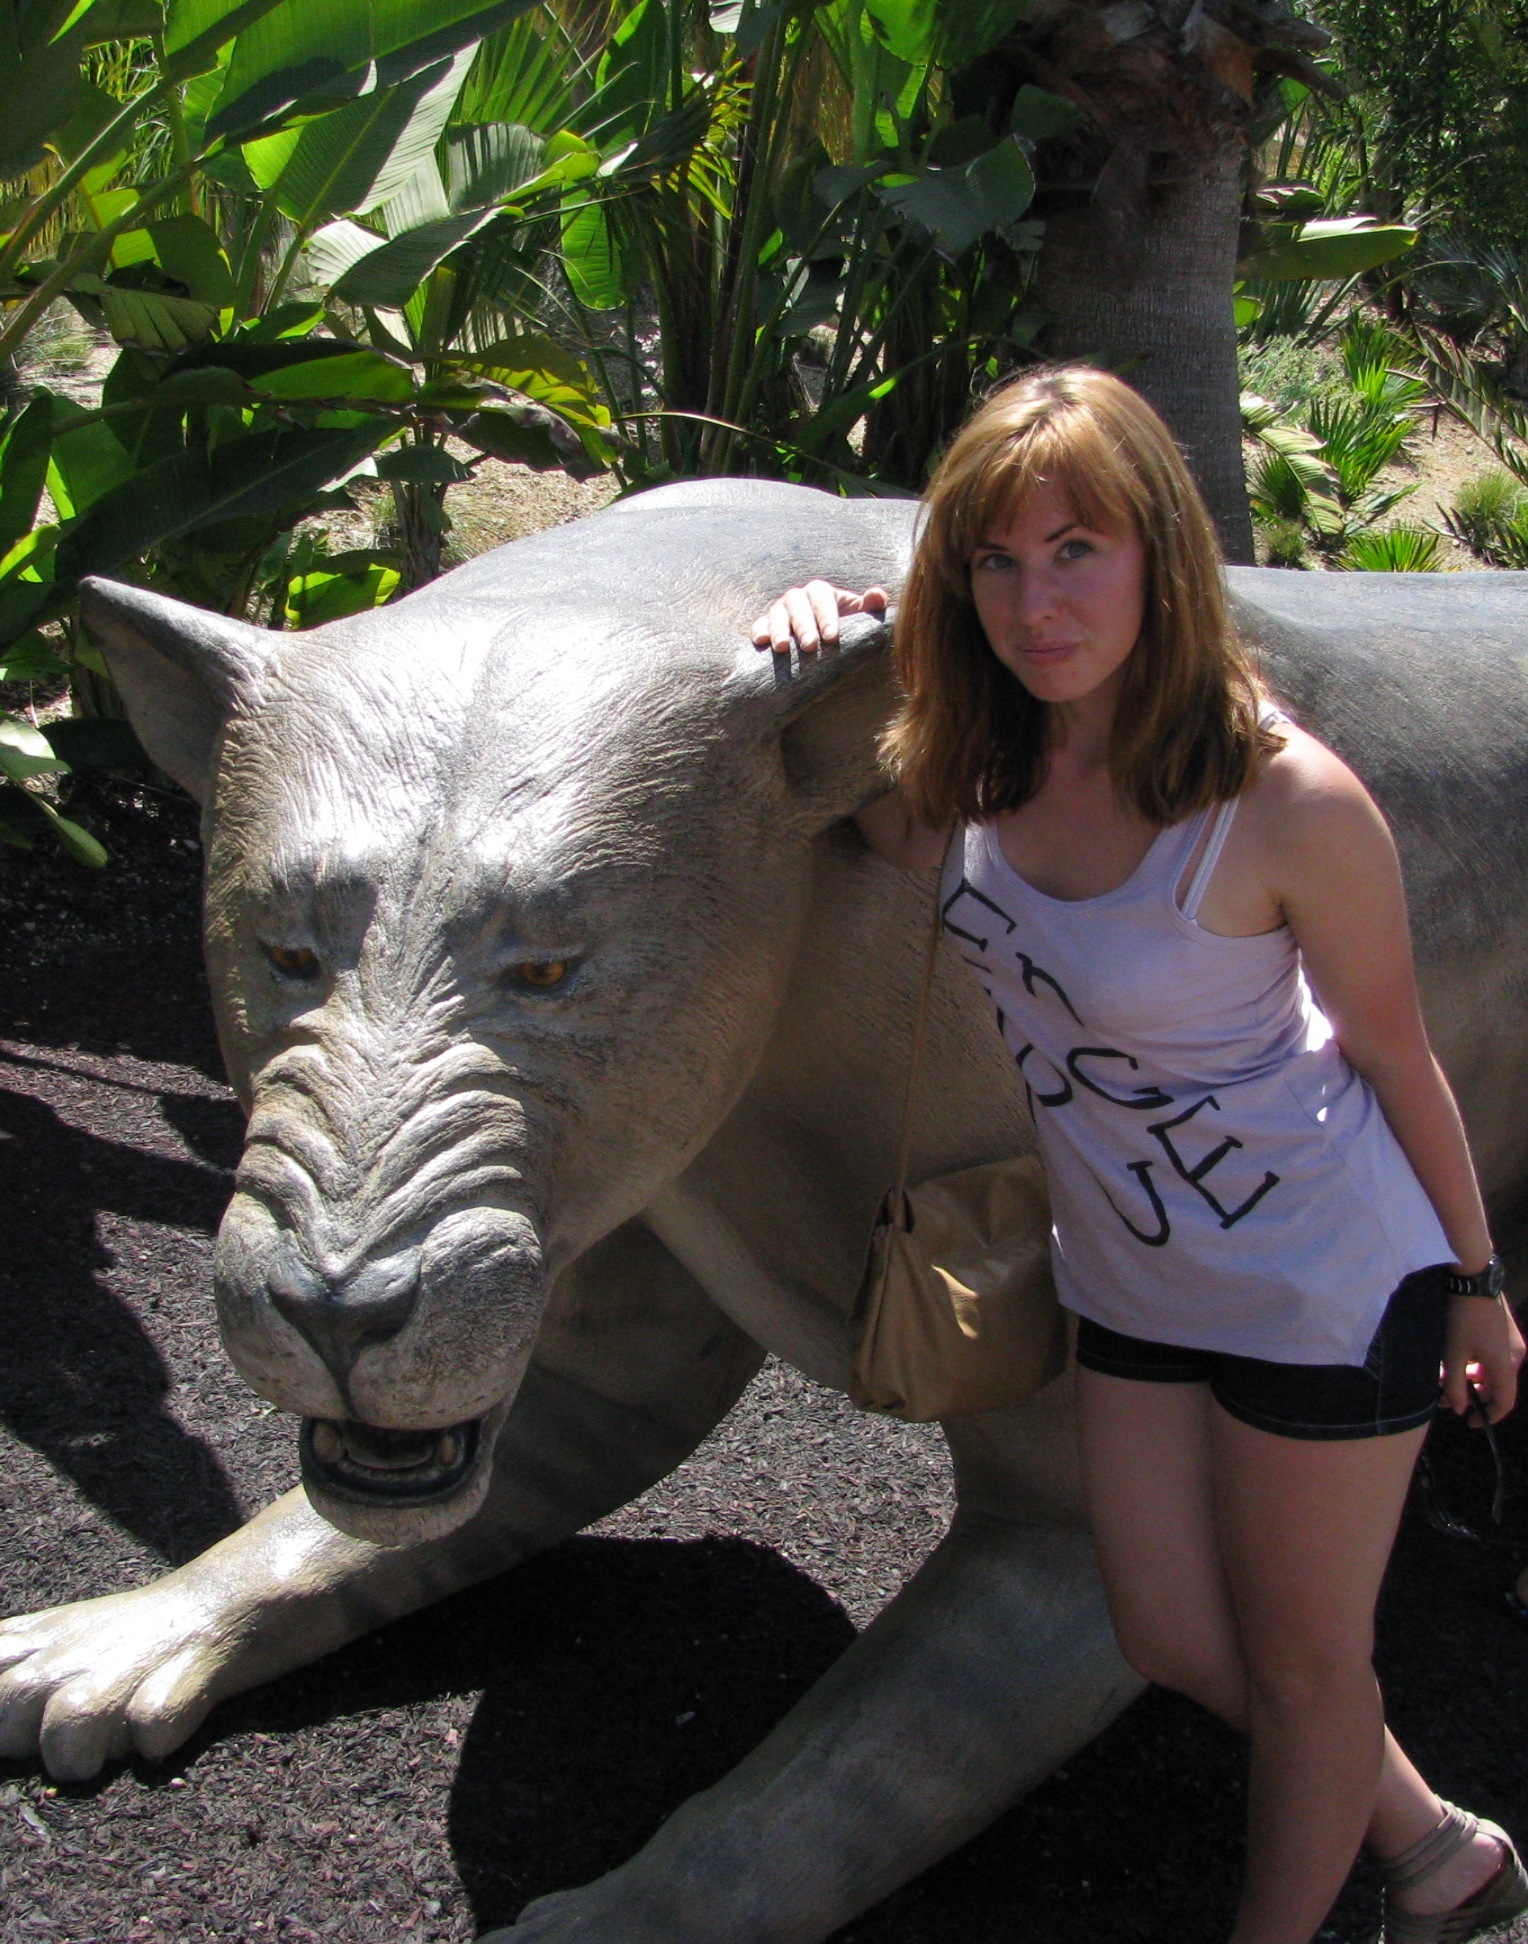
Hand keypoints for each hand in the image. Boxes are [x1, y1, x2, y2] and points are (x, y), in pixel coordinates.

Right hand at [751, 580, 886, 654]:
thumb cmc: (844, 627)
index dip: (826, 616)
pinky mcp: (765, 625)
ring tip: (782, 648)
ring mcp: (779, 611)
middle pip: (797, 605)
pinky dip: (759, 631)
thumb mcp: (859, 616)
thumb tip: (877, 595)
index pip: (822, 597)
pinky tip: (761, 642)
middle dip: (803, 625)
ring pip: (776, 614)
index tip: (832, 637)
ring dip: (779, 630)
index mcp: (820, 592)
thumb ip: (870, 607)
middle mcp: (798, 598)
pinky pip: (758, 624)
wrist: (822, 642)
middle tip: (810, 646)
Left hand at [1441, 1290, 1523, 1423]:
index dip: (1488, 1416)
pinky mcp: (1505, 1333)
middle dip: (1472, 1395)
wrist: (1474, 1278)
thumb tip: (1458, 1410)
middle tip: (1446, 1397)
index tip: (1468, 1422)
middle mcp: (1515, 1357)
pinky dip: (1475, 1364)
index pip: (1504, 1402)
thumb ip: (1455, 1385)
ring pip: (1492, 1372)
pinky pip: (1492, 1358)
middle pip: (1497, 1387)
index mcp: (1506, 1365)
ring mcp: (1512, 1344)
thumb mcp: (1453, 1354)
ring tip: (1444, 1377)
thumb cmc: (1462, 1318)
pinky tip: (1455, 1360)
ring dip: (1471, 1379)